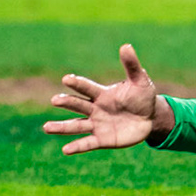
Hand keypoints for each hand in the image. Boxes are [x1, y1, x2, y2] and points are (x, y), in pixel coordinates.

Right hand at [43, 44, 171, 155]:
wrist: (150, 118)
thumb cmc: (142, 97)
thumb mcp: (140, 81)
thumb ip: (131, 66)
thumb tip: (126, 46)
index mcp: (102, 94)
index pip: (87, 87)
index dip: (78, 83)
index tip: (67, 79)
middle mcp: (95, 109)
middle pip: (78, 105)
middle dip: (67, 102)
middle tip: (55, 100)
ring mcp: (97, 124)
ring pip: (76, 125)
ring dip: (61, 127)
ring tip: (46, 127)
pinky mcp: (102, 139)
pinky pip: (87, 143)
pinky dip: (77, 146)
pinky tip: (65, 150)